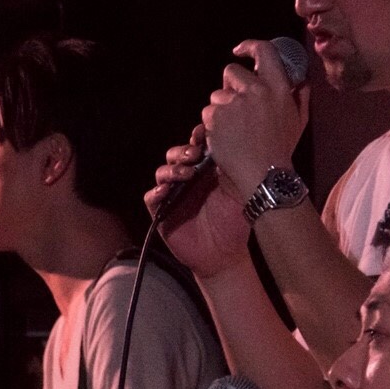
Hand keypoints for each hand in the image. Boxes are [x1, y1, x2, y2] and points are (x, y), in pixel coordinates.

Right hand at [146, 124, 252, 278]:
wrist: (224, 254)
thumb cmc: (235, 221)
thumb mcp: (238, 191)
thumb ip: (232, 167)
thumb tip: (228, 141)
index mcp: (205, 170)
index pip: (196, 146)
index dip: (197, 137)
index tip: (203, 134)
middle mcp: (186, 178)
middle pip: (175, 155)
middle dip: (183, 152)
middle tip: (195, 155)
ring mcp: (172, 194)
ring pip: (162, 172)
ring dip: (172, 169)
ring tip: (185, 174)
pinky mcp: (160, 211)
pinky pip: (151, 197)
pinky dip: (157, 191)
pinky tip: (166, 191)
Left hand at [201, 39, 309, 197]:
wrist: (264, 175)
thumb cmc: (282, 149)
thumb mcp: (299, 120)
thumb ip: (300, 96)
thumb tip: (301, 80)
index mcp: (278, 87)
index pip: (265, 51)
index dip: (249, 46)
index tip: (240, 50)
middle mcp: (256, 90)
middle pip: (231, 72)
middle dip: (230, 86)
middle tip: (236, 106)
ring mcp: (233, 103)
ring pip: (217, 95)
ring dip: (221, 109)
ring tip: (234, 130)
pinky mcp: (216, 116)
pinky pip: (208, 113)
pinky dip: (212, 125)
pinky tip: (225, 138)